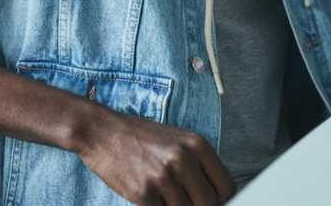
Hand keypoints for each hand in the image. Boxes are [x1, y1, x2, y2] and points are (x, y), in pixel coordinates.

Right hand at [77, 110, 234, 205]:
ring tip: (166, 196)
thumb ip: (199, 164)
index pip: (226, 186)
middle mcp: (183, 160)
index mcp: (197, 145)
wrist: (104, 132)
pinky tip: (152, 198)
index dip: (222, 199)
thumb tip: (216, 194)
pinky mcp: (143, 193)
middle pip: (209, 203)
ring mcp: (163, 177)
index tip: (213, 201)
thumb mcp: (178, 141)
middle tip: (189, 202)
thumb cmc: (142, 137)